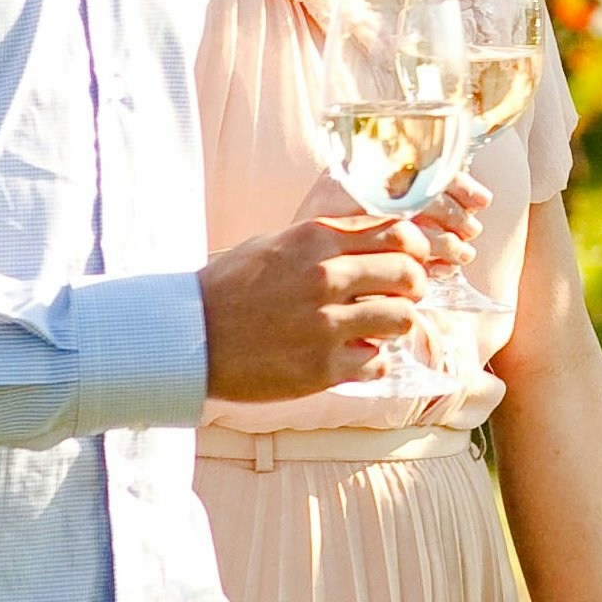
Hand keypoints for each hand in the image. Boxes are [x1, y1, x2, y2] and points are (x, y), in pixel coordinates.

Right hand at [197, 184, 488, 400]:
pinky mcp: (322, 368)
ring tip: (374, 329)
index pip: (398, 234)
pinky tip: (350, 356)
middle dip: (413, 287)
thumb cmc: (231, 289)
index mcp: (314, 240)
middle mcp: (324, 277)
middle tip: (401, 297)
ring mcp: (324, 324)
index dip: (415, 250)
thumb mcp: (276, 245)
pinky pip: (378, 361)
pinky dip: (370, 360)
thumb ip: (327, 239)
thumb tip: (380, 238)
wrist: (186, 338)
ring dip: (395, 325)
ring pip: (403, 319)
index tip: (411, 261)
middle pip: (408, 275)